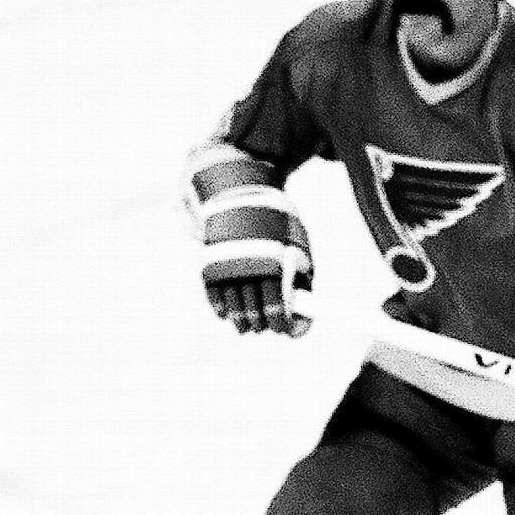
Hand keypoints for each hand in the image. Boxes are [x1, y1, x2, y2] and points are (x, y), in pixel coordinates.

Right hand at [199, 188, 313, 336]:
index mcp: (276, 261)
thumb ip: (300, 271)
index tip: (284, 330)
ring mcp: (229, 264)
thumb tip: (305, 302)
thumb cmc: (275, 218)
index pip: (278, 304)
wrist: (241, 185)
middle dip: (259, 322)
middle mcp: (252, 265)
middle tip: (262, 328)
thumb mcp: (296, 240)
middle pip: (254, 308)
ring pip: (233, 304)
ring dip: (239, 319)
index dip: (281, 321)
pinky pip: (213, 291)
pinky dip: (219, 305)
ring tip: (244, 326)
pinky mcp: (210, 261)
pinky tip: (225, 314)